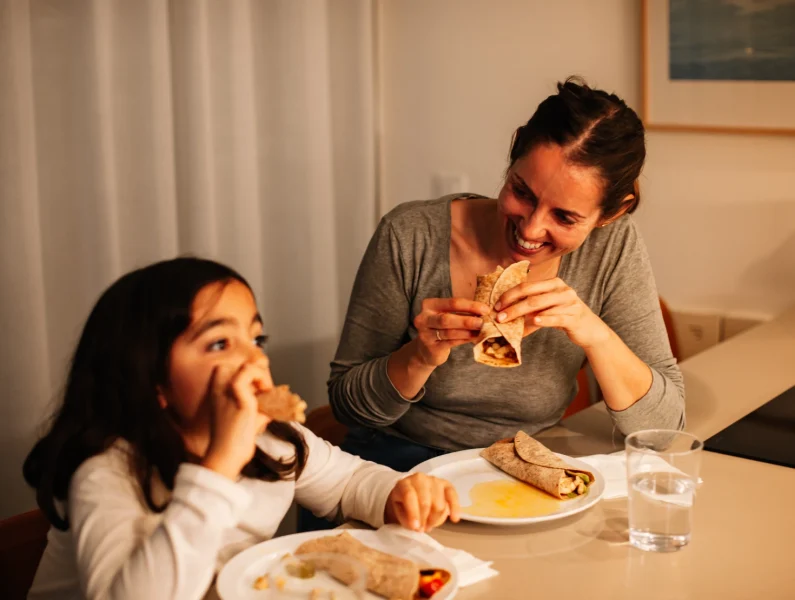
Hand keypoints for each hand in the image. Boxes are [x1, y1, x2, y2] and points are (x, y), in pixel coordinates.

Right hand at [202, 361, 271, 479]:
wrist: (224, 456)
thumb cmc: (232, 444)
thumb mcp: (244, 421)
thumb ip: (256, 410)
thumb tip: (274, 406)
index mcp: (216, 396)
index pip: (221, 371)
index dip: (240, 374)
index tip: (253, 387)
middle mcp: (219, 391)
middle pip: (233, 366)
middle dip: (252, 372)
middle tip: (262, 389)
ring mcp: (228, 392)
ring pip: (245, 367)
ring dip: (260, 375)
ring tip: (265, 389)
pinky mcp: (239, 397)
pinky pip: (249, 373)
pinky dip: (261, 377)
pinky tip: (266, 391)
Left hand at [384, 473, 460, 531]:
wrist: (410, 493)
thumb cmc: (404, 504)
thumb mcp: (398, 512)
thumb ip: (406, 519)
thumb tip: (417, 526)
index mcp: (404, 484)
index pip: (409, 496)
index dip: (413, 513)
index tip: (415, 528)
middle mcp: (419, 478)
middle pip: (426, 502)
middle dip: (424, 520)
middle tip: (421, 529)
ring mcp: (434, 480)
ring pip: (439, 504)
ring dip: (435, 519)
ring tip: (429, 524)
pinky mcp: (446, 485)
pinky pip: (453, 496)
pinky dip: (455, 508)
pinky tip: (454, 518)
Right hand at [411, 298, 489, 366]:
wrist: (426, 349)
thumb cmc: (441, 328)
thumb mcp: (447, 315)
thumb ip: (461, 312)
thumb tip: (484, 311)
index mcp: (429, 305)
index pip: (452, 303)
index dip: (470, 306)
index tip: (485, 309)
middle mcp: (423, 318)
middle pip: (447, 318)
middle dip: (467, 320)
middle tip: (482, 322)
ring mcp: (425, 334)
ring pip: (449, 332)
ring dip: (467, 332)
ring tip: (480, 331)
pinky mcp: (431, 348)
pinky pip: (450, 343)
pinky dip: (464, 340)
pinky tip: (473, 338)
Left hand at [493, 277, 609, 348]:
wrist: (589, 328)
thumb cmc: (564, 316)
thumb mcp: (546, 309)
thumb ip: (529, 310)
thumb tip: (505, 316)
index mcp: (553, 283)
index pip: (527, 286)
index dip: (509, 295)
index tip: (496, 305)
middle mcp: (562, 289)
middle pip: (531, 296)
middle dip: (512, 306)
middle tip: (499, 316)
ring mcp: (569, 302)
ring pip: (541, 306)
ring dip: (521, 315)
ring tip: (508, 322)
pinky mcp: (574, 316)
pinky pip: (556, 317)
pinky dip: (543, 319)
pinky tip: (534, 321)